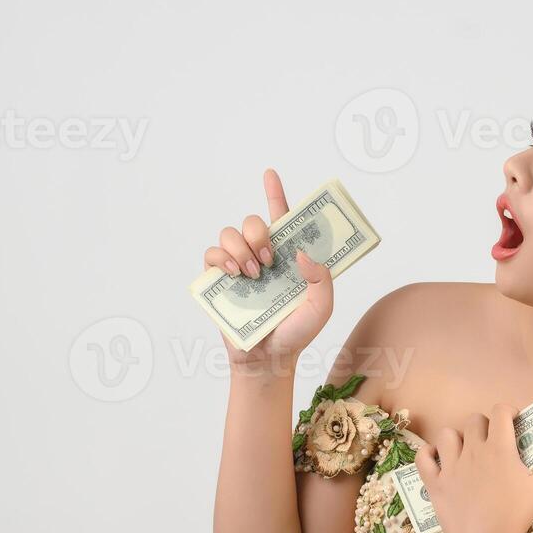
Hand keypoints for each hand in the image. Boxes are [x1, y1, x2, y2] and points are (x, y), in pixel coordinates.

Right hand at [202, 168, 333, 374]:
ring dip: (240, 248)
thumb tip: (302, 253)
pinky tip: (234, 275)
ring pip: (229, 233)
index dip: (275, 194)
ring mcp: (238, 266)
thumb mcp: (321, 307)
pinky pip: (210, 254)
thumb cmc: (296, 333)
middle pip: (253, 221)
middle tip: (268, 260)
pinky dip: (220, 259)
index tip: (270, 174)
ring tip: (252, 275)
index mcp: (287, 256)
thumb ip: (322, 280)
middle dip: (259, 233)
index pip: (282, 218)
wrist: (268, 358)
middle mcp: (261, 256)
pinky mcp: (218, 280)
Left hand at [414, 403, 532, 532]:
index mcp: (499, 447)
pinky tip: (438, 459)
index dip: (508, 411)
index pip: (500, 411)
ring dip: (457, 438)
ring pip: (447, 434)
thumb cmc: (517, 515)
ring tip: (464, 452)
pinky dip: (429, 454)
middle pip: (474, 420)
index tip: (512, 421)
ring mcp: (450, 466)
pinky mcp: (434, 483)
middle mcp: (473, 450)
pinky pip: (422, 457)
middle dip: (484, 426)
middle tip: (491, 442)